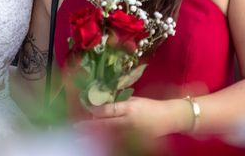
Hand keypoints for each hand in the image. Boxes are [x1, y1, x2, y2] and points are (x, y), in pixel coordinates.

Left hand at [74, 97, 191, 137]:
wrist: (169, 118)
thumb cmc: (149, 106)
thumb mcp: (133, 100)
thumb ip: (117, 102)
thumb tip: (97, 102)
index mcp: (129, 108)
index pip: (108, 110)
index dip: (94, 110)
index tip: (83, 109)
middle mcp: (129, 121)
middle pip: (106, 125)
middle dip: (89, 127)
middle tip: (75, 128)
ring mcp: (132, 134)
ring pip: (109, 136)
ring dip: (94, 137)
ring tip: (79, 138)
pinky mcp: (136, 142)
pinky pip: (117, 143)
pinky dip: (106, 142)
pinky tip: (96, 142)